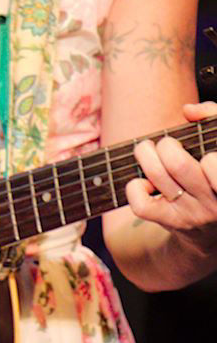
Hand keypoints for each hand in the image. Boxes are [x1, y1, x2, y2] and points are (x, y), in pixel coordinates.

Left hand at [127, 99, 216, 250]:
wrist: (214, 231)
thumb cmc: (215, 176)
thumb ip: (214, 118)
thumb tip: (189, 111)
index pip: (212, 161)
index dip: (205, 147)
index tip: (198, 147)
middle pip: (178, 164)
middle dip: (165, 146)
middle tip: (167, 145)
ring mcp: (194, 214)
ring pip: (159, 177)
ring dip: (146, 155)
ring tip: (148, 151)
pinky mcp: (171, 222)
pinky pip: (142, 205)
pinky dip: (135, 188)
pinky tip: (143, 182)